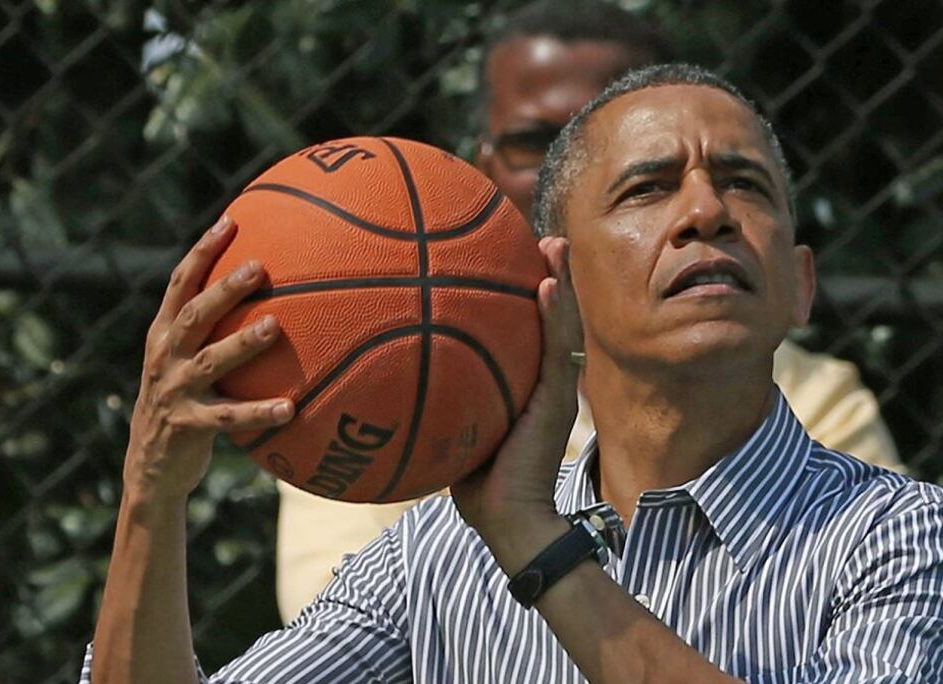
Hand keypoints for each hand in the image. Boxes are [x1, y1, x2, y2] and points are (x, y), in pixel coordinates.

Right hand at [124, 215, 293, 502]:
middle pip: (195, 313)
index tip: (230, 221)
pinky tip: (291, 408)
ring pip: (211, 360)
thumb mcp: (186, 361)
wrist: (150, 466)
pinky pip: (229, 418)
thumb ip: (212, 330)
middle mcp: (165, 356)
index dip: (202, 251)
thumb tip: (271, 294)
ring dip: (243, 342)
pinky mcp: (188, 425)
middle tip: (258, 265)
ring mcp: (174, 390)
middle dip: (225, 288)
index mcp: (164, 334)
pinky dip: (260, 411)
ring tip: (274, 326)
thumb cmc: (183, 402)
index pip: (180, 283)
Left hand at [451, 236, 583, 559]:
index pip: (524, 330)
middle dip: (549, 274)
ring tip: (553, 244)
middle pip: (550, 317)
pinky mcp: (558, 401)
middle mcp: (543, 380)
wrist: (509, 520)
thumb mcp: (448, 432)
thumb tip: (380, 374)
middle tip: (541, 237)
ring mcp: (554, 389)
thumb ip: (431, 400)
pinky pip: (557, 350)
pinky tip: (545, 285)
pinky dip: (555, 315)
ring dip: (560, 281)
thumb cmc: (475, 485)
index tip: (508, 257)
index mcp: (522, 384)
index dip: (521, 293)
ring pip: (562, 325)